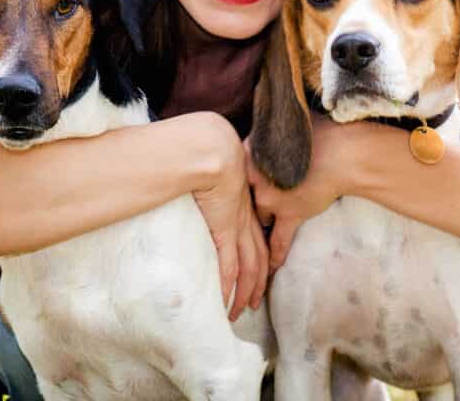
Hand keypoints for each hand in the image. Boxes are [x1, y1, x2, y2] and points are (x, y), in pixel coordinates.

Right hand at [190, 114, 268, 320]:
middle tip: (252, 304)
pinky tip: (223, 299)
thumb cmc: (210, 152)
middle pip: (259, 259)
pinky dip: (227, 285)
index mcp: (245, 206)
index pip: (258, 240)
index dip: (260, 260)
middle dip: (257, 284)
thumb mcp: (217, 169)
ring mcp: (237, 226)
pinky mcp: (224, 230)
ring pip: (248, 268)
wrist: (213, 148)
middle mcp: (246, 219)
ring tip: (237, 311)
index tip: (257, 276)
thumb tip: (199, 184)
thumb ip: (212, 181)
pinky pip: (229, 265)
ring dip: (243, 292)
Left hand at [246, 113, 348, 272]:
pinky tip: (270, 269)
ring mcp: (270, 197)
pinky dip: (275, 255)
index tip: (233, 187)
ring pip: (258, 218)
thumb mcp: (285, 129)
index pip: (236, 170)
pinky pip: (278, 240)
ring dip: (260, 226)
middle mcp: (255, 175)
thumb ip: (269, 137)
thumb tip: (263, 135)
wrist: (342, 151)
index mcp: (251, 151)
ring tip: (252, 244)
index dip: (239, 180)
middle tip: (244, 210)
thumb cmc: (319, 134)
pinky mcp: (289, 213)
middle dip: (244, 204)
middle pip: (243, 196)